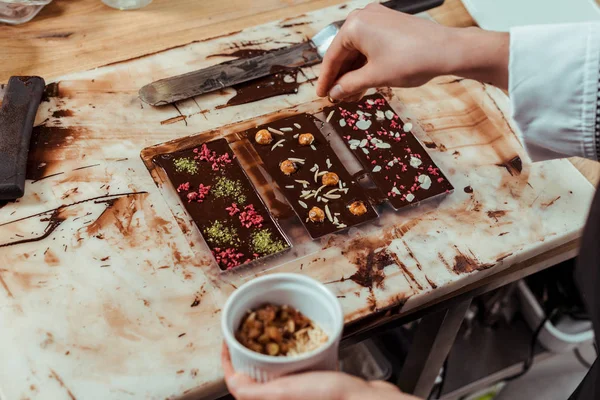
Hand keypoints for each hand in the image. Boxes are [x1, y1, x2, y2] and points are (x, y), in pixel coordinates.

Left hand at [222, 343, 419, 399]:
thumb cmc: (329, 398)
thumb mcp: (283, 393)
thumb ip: (253, 392)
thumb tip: (230, 381)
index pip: (237, 383)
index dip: (228, 359)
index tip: (228, 338)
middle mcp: (281, 399)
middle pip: (254, 373)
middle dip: (249, 349)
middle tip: (248, 328)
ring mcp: (297, 392)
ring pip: (274, 368)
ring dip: (270, 347)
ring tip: (270, 328)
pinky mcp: (312, 384)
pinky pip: (294, 365)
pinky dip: (291, 350)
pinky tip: (296, 338)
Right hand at [316, 3, 508, 100]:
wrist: (447, 50)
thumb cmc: (412, 59)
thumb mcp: (375, 77)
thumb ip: (349, 85)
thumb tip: (335, 93)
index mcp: (354, 26)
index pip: (332, 57)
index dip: (326, 80)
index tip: (321, 95)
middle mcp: (363, 17)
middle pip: (344, 53)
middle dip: (341, 78)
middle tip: (337, 99)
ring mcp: (378, 18)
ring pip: (358, 50)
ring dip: (354, 73)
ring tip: (352, 96)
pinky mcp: (390, 24)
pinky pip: (370, 45)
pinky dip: (366, 64)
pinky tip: (365, 82)